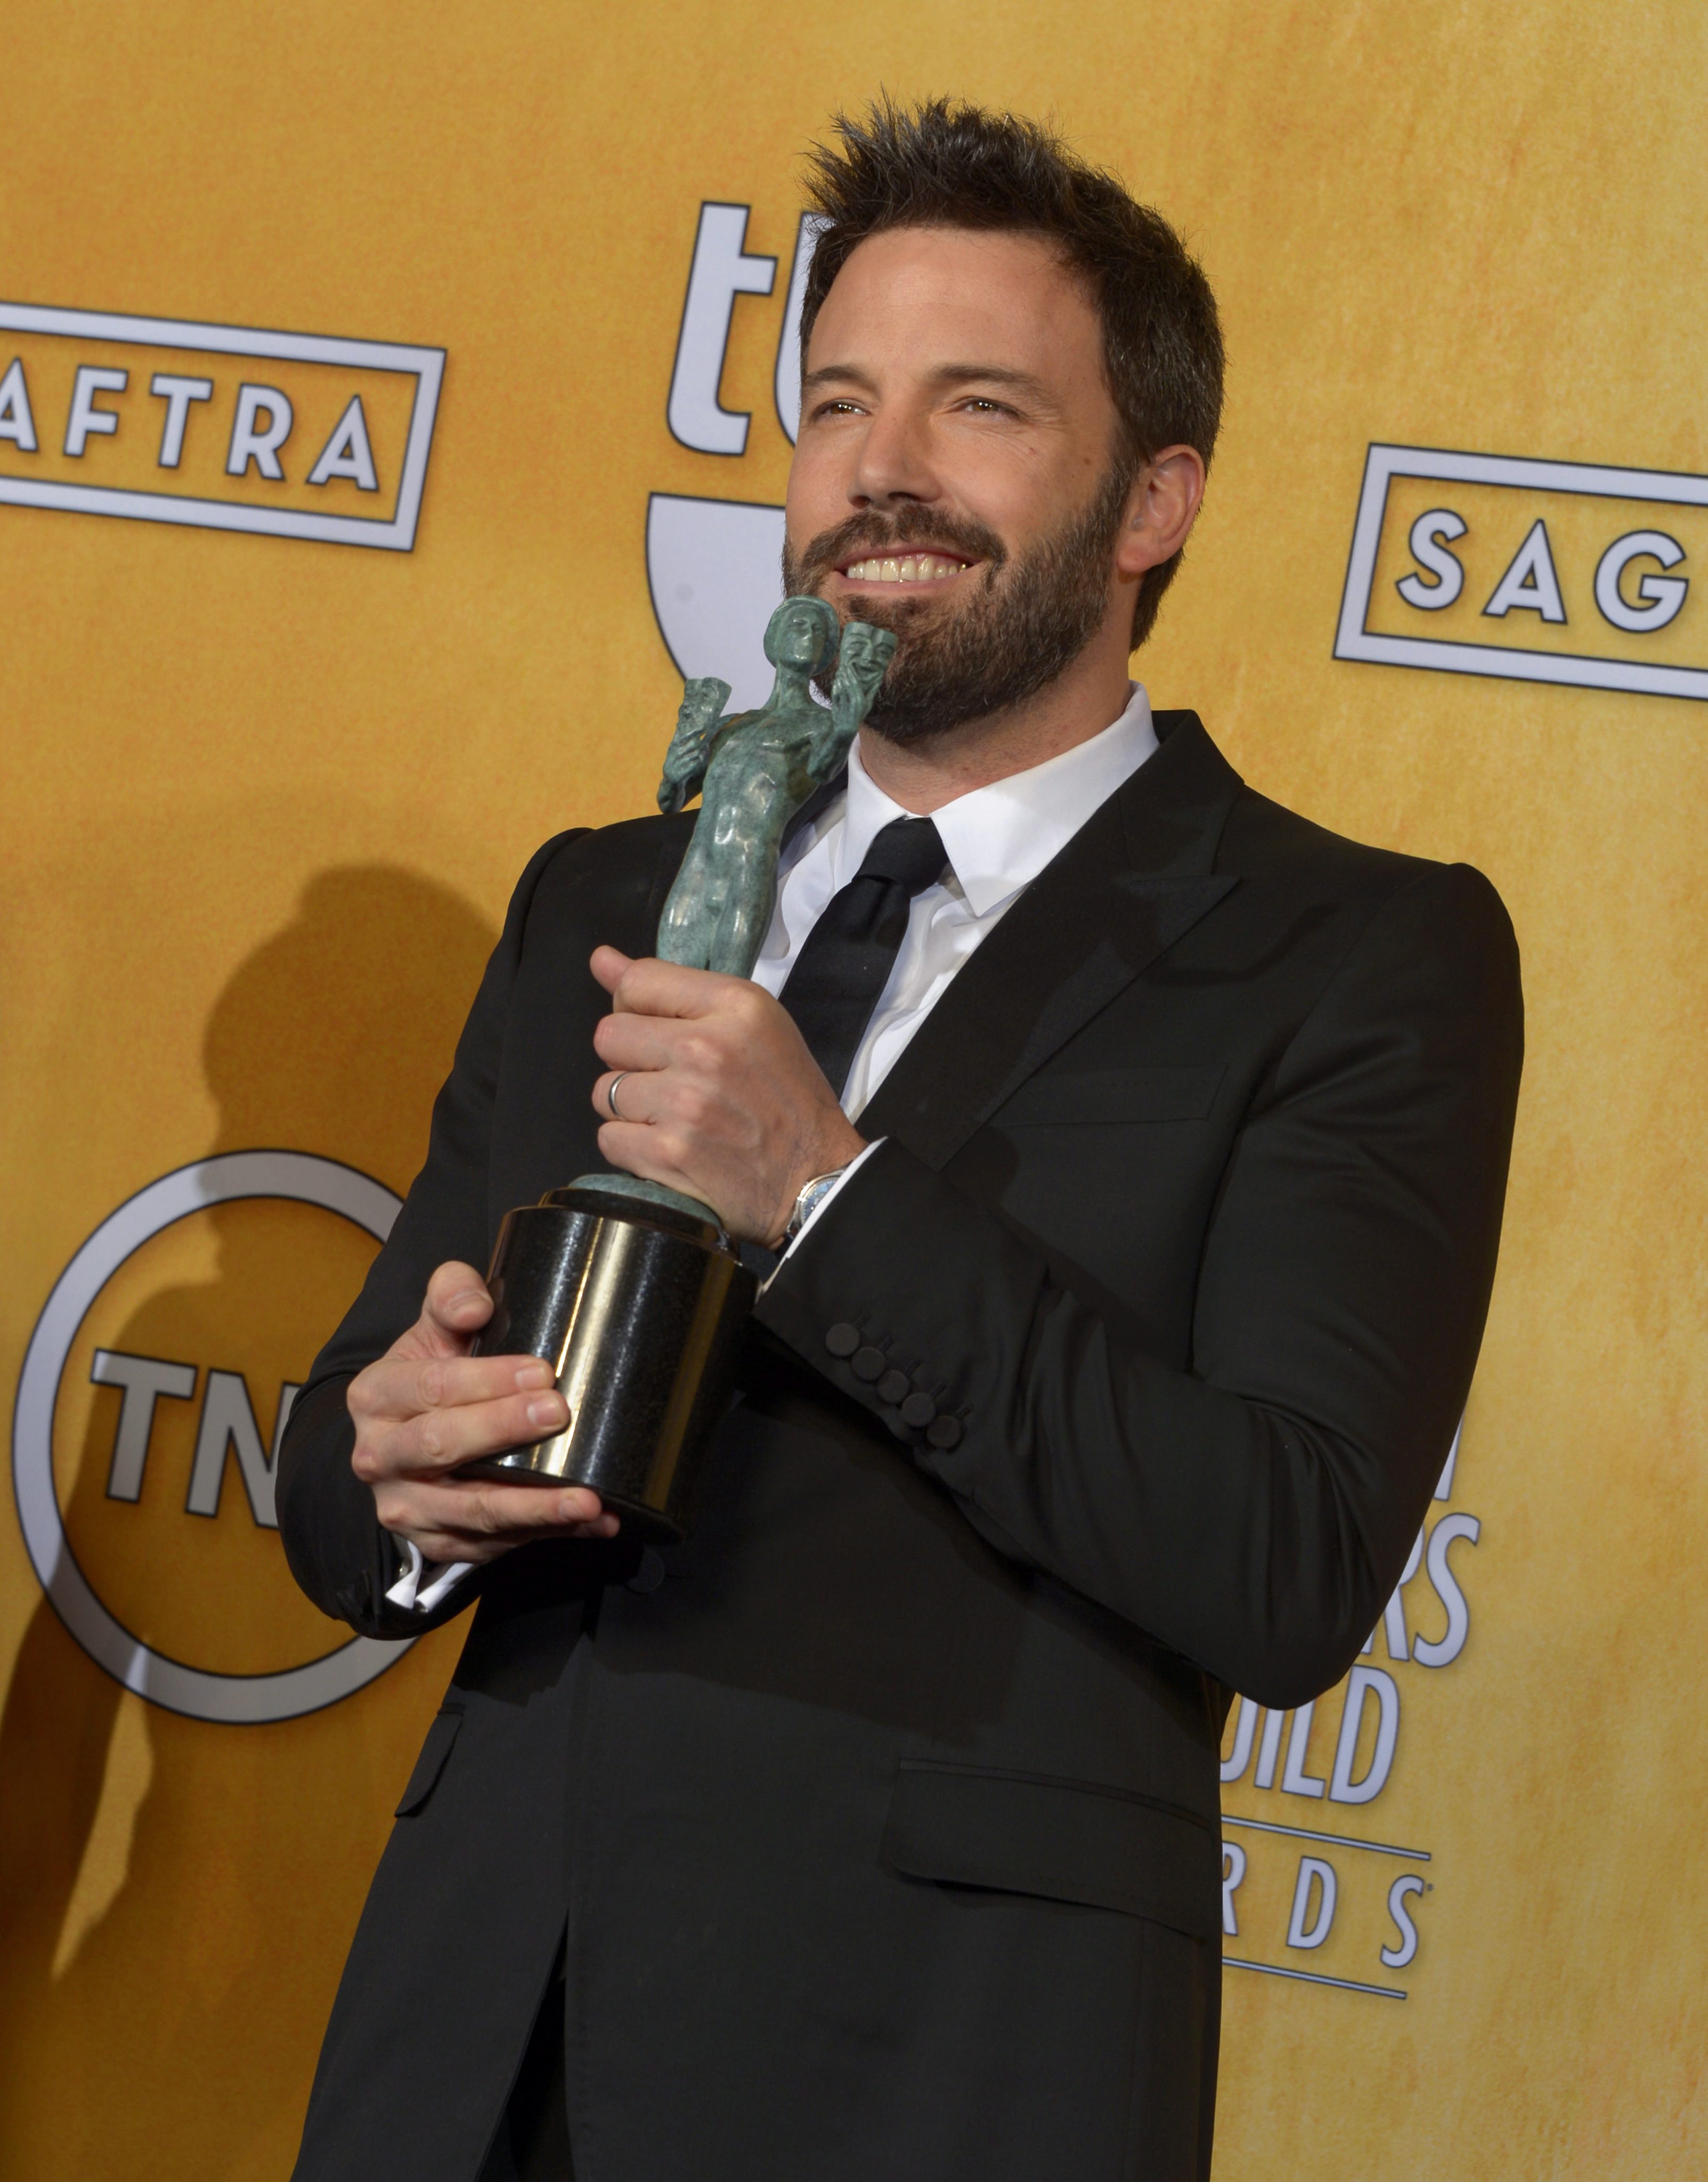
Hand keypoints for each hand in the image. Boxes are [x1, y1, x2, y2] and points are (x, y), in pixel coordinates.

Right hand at [348, 1261, 620, 1565]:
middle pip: (440, 1447)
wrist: (405, 1439)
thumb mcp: (434, 1330)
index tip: (541, 1371)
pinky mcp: (438, 1545)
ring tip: (588, 1500)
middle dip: (503, 1430)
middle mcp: (378, 1458)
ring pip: (471, 1512)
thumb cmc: (432, 1377)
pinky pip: (497, 1545)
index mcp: (376, 1396)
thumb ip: (451, 1297)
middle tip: (559, 1412)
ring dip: (535, 1508)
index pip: (431, 1387)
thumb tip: (475, 1305)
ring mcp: (406, 1509)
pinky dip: (551, 1536)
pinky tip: (596, 1522)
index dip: (486, 1380)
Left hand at [590, 947, 865, 1245]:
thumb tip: (602, 960)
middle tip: (670, 1077)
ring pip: (605, 1090)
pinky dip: (631, 1146)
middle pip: (609, 1035)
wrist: (816, 1174)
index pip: (638, 981)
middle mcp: (706, 1049)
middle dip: (630, 1058)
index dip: (633, 1005)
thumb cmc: (786, 1097)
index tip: (653, 1025)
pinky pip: (609, 1138)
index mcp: (734, 1005)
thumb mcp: (751, 1023)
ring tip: (673, 1115)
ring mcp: (684, 1104)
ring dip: (631, 1106)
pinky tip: (669, 1145)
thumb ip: (675, 988)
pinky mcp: (668, 1153)